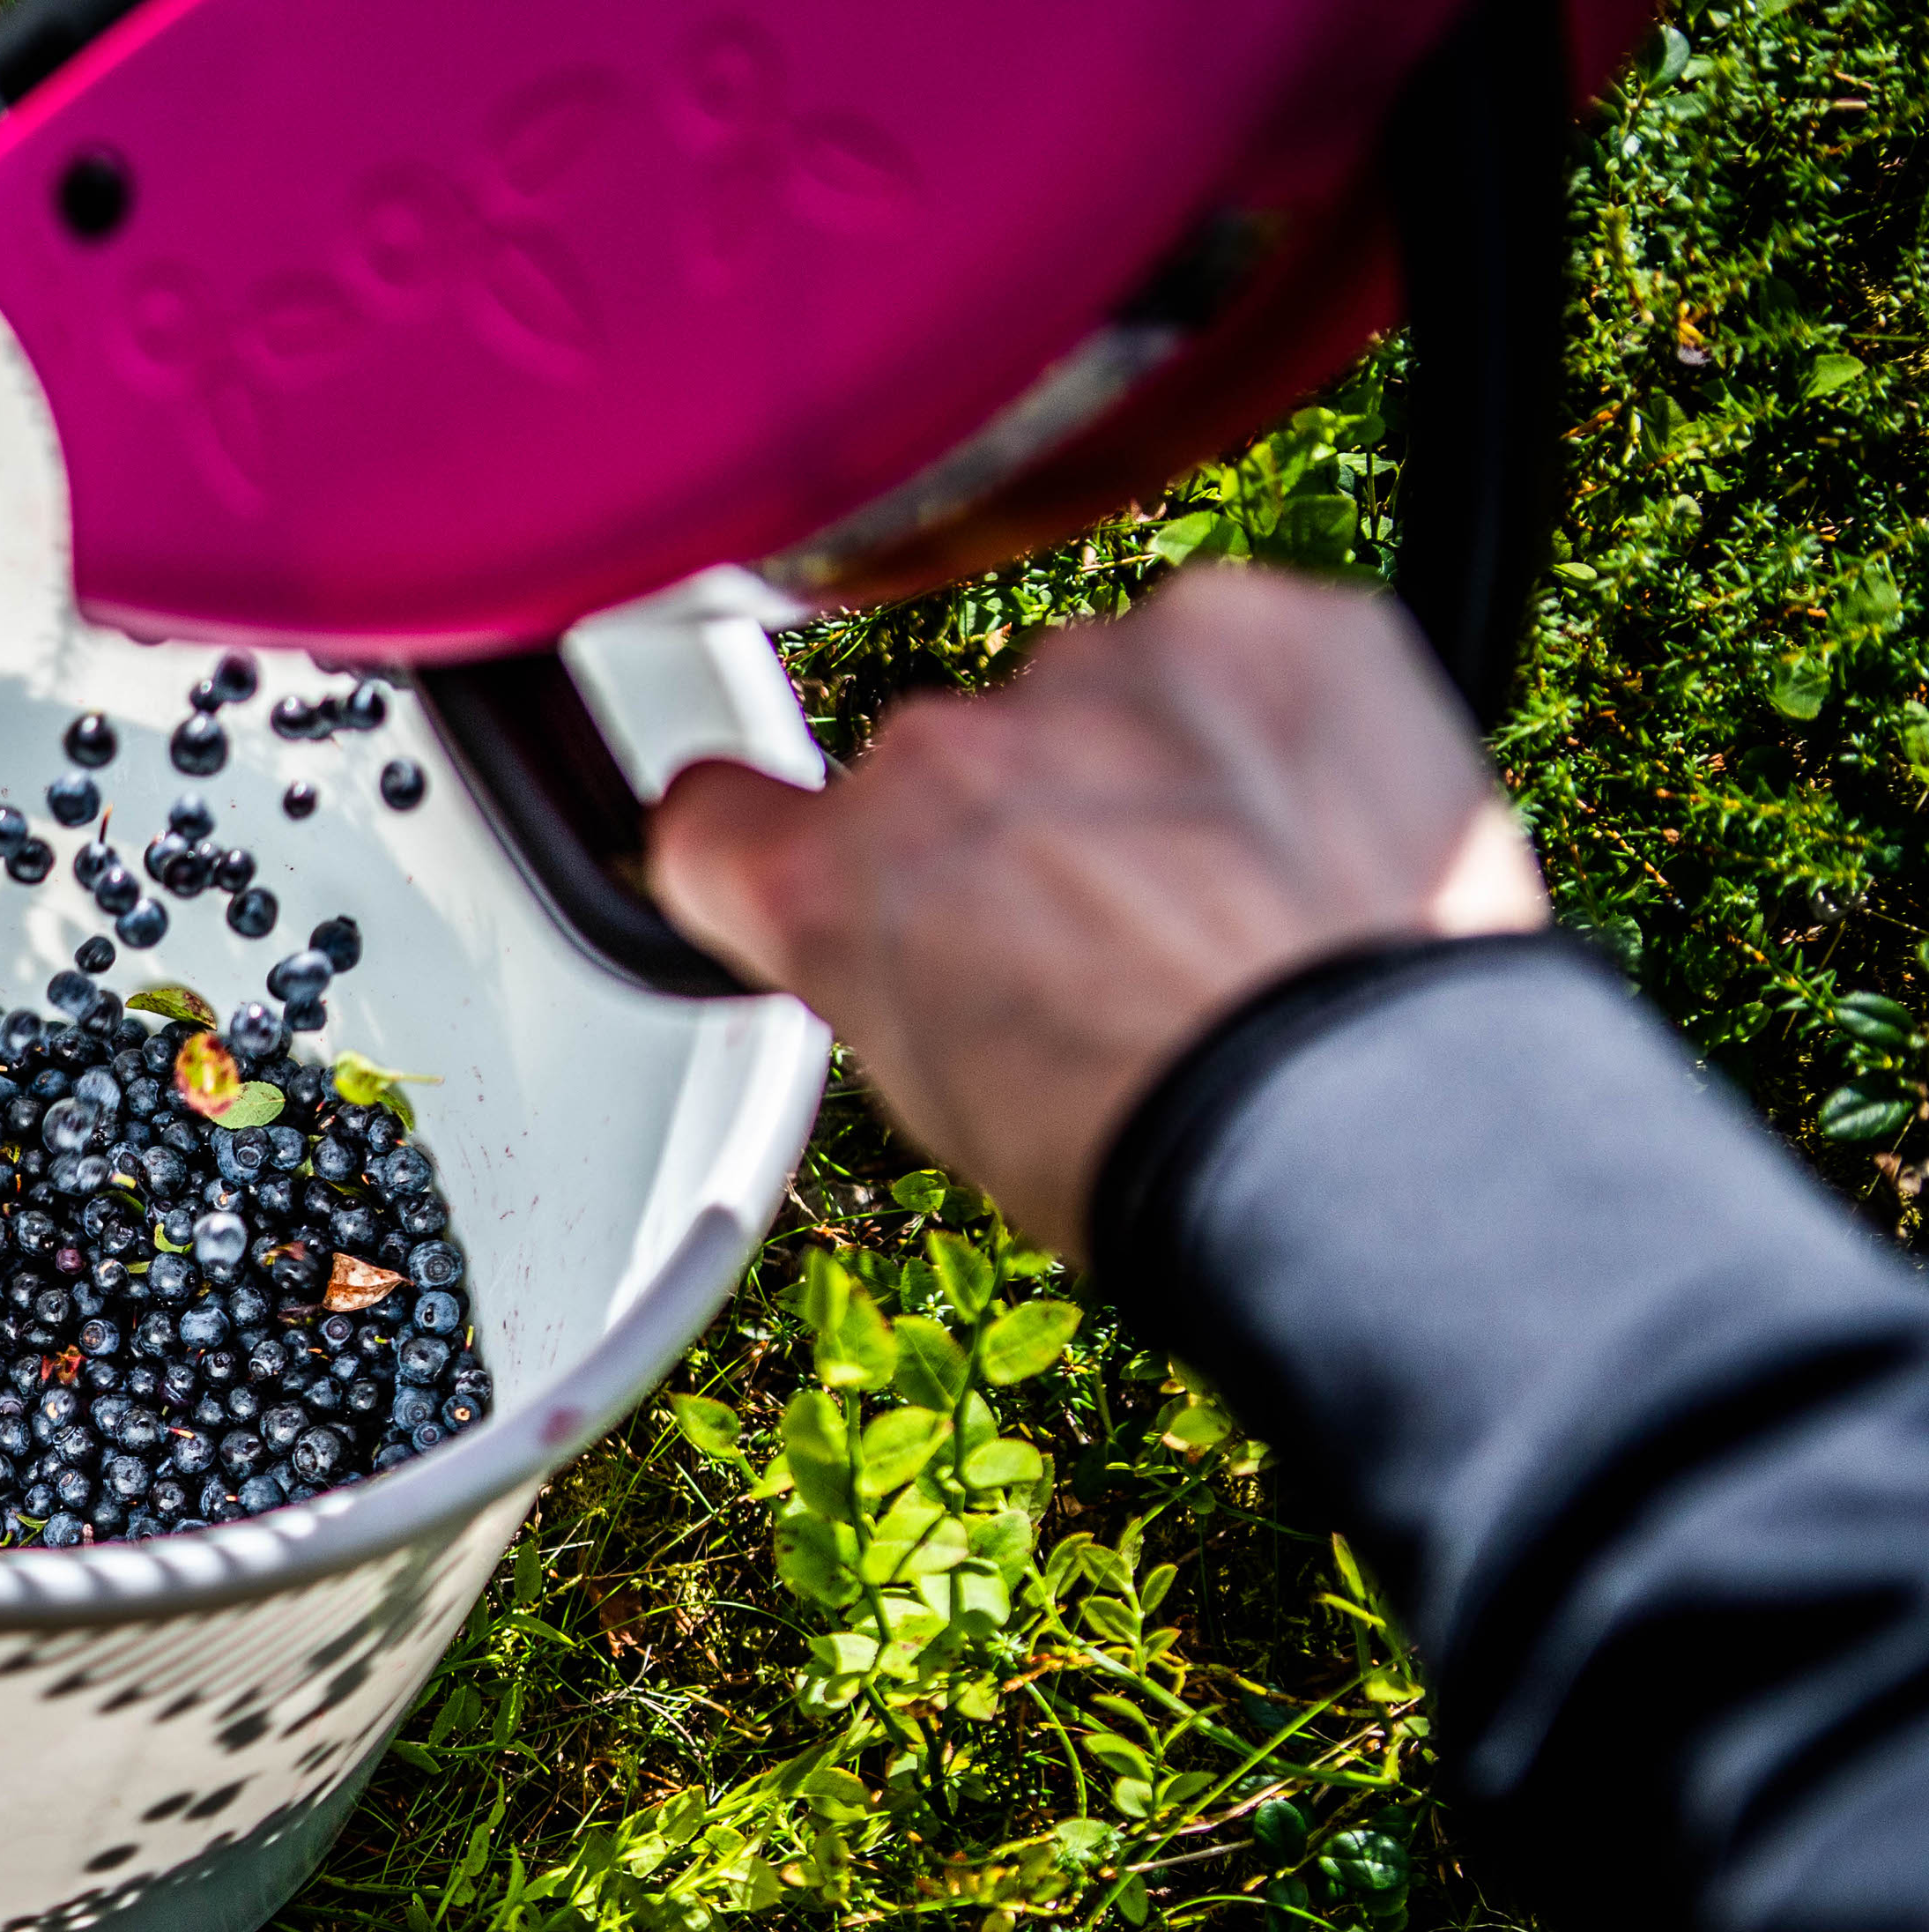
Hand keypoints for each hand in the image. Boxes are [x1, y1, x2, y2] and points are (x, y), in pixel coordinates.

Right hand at [650, 565, 1549, 1262]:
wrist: (1369, 1128)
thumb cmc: (1165, 1153)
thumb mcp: (948, 1101)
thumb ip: (899, 967)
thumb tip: (939, 941)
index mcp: (829, 885)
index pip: (716, 817)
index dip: (763, 842)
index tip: (811, 856)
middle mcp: (940, 751)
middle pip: (950, 756)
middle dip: (1021, 822)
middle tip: (1124, 934)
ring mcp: (1105, 666)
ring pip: (1109, 689)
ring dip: (1159, 761)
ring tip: (1249, 897)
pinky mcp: (1269, 623)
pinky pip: (1251, 643)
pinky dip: (1283, 715)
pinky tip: (1323, 828)